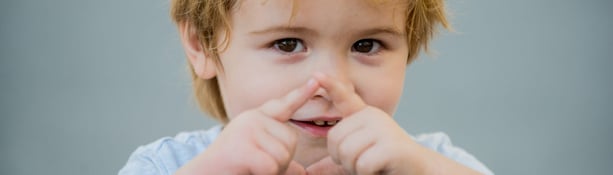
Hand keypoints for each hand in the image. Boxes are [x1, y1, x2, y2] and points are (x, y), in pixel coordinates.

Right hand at [176, 78, 319, 174]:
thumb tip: (302, 173)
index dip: (301, 94)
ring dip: (272, 170)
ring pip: (283, 156)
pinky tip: (246, 169)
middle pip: (291, 141)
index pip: (283, 105)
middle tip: (255, 165)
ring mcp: (247, 129)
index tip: (315, 80)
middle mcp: (252, 118)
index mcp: (256, 118)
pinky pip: (271, 166)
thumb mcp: (257, 159)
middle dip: (281, 162)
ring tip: (249, 167)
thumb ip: (278, 159)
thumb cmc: (230, 168)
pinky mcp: (242, 146)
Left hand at [313, 73, 417, 174]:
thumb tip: (309, 170)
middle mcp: (373, 116)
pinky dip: (367, 173)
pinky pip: (362, 164)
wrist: (421, 171)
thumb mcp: (357, 159)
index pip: (344, 97)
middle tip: (364, 163)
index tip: (316, 74)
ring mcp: (383, 128)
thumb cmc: (387, 164)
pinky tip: (380, 169)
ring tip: (373, 166)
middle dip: (343, 160)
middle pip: (335, 139)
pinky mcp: (391, 146)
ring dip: (355, 168)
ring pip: (347, 152)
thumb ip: (336, 161)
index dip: (330, 86)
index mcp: (364, 116)